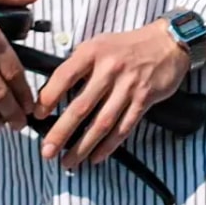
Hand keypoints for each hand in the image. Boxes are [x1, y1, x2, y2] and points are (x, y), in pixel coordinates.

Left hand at [39, 23, 193, 170]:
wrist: (168, 42)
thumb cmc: (127, 46)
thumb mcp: (98, 45)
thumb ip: (77, 66)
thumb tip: (50, 95)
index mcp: (94, 52)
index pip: (64, 76)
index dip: (48, 98)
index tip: (37, 116)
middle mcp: (110, 69)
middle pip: (81, 106)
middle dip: (61, 132)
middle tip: (47, 151)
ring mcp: (129, 86)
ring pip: (102, 122)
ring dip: (83, 146)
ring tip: (68, 162)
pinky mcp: (145, 98)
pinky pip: (125, 127)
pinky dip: (109, 145)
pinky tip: (96, 157)